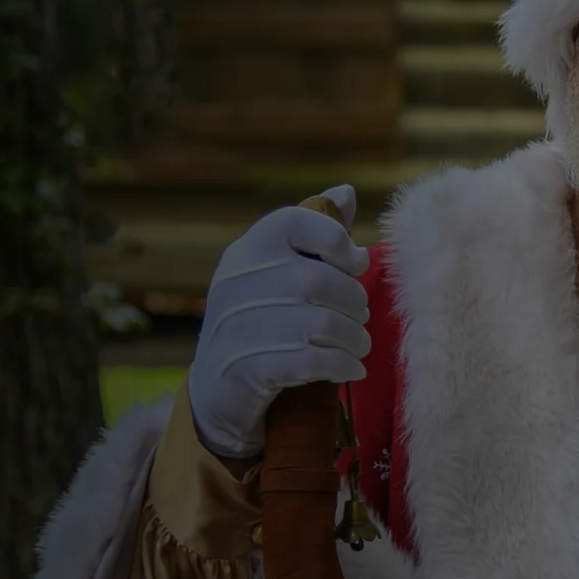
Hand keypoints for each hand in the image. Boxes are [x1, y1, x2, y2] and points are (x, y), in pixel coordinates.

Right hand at [187, 184, 372, 458]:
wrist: (217, 386)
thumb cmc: (261, 318)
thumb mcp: (277, 271)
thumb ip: (315, 233)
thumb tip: (347, 192)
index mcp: (246, 249)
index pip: (295, 220)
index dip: (337, 239)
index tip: (356, 263)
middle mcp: (237, 282)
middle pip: (320, 279)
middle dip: (354, 301)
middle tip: (361, 317)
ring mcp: (240, 325)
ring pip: (322, 322)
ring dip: (354, 337)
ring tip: (359, 344)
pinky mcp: (249, 367)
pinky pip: (313, 361)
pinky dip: (342, 365)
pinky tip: (351, 368)